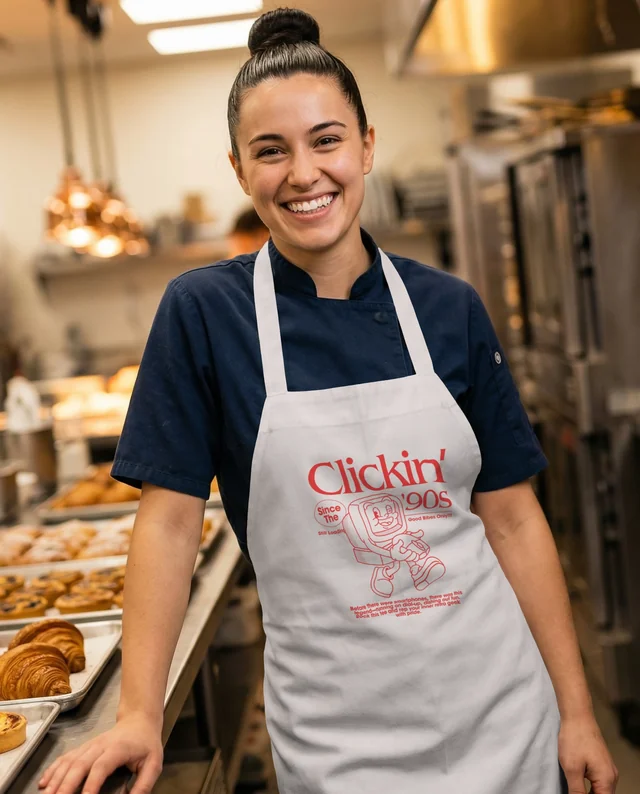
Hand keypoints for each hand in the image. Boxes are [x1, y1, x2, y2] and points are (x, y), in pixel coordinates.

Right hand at [38, 713, 162, 793]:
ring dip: (56, 779)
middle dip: (66, 784)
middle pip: (79, 764)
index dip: (91, 784)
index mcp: (118, 749)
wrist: (139, 720)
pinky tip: (44, 782)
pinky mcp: (83, 747)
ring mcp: (89, 745)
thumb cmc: (147, 744)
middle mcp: (100, 745)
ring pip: (69, 761)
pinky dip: (53, 769)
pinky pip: (65, 757)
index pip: (101, 767)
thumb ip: (143, 785)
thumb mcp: (154, 763)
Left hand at [559, 714, 618, 792]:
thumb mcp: (572, 769)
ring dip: (589, 793)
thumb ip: (577, 791)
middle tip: (573, 791)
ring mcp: (607, 769)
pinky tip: (578, 783)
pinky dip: (590, 786)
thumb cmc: (574, 739)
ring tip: (575, 789)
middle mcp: (611, 776)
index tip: (577, 793)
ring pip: (601, 790)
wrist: (578, 717)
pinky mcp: (601, 763)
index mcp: (606, 780)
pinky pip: (598, 781)